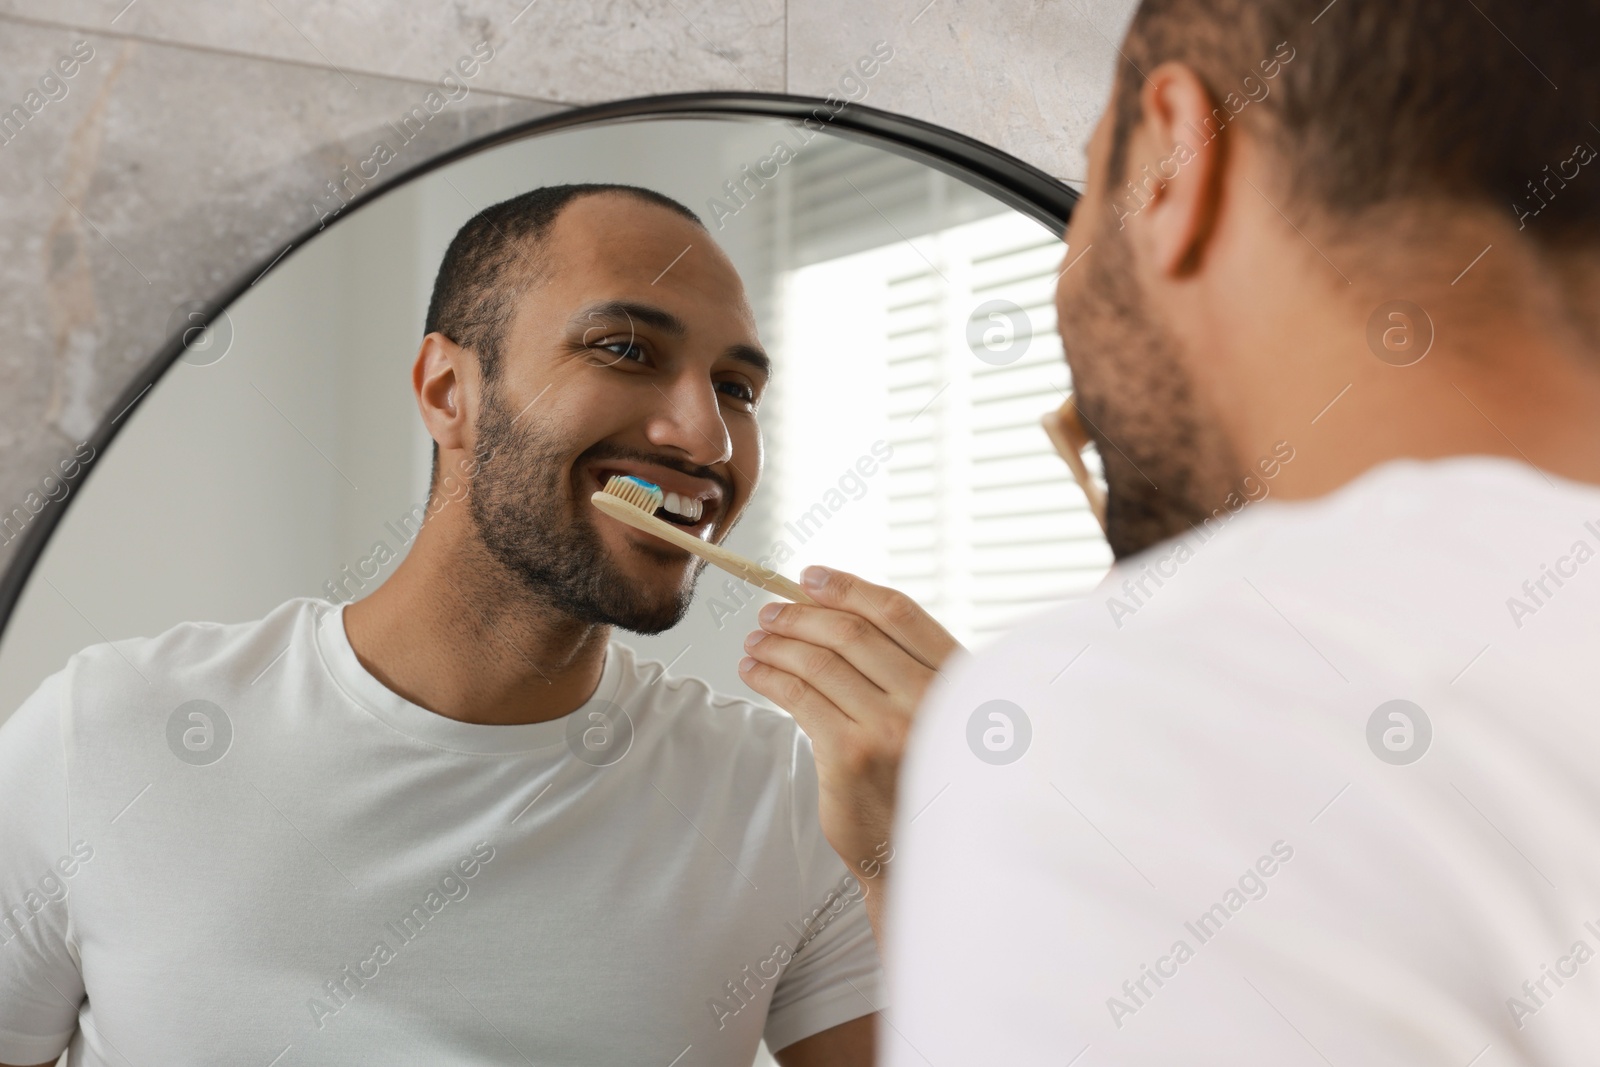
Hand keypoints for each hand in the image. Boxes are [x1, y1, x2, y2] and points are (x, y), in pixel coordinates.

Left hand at [738, 565, 962, 940]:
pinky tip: (755, 672)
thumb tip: (834, 613)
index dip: (848, 587)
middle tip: (770, 613)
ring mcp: (889, 728)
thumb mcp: (937, 716)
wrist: (919, 855)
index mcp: (956, 679)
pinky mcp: (850, 756)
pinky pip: (799, 697)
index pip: (897, 613)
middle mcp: (928, 698)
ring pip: (819, 662)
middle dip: (800, 615)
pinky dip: (769, 676)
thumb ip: (905, 670)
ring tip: (755, 642)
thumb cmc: (922, 780)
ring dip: (777, 644)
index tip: (811, 577)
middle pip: (851, 632)